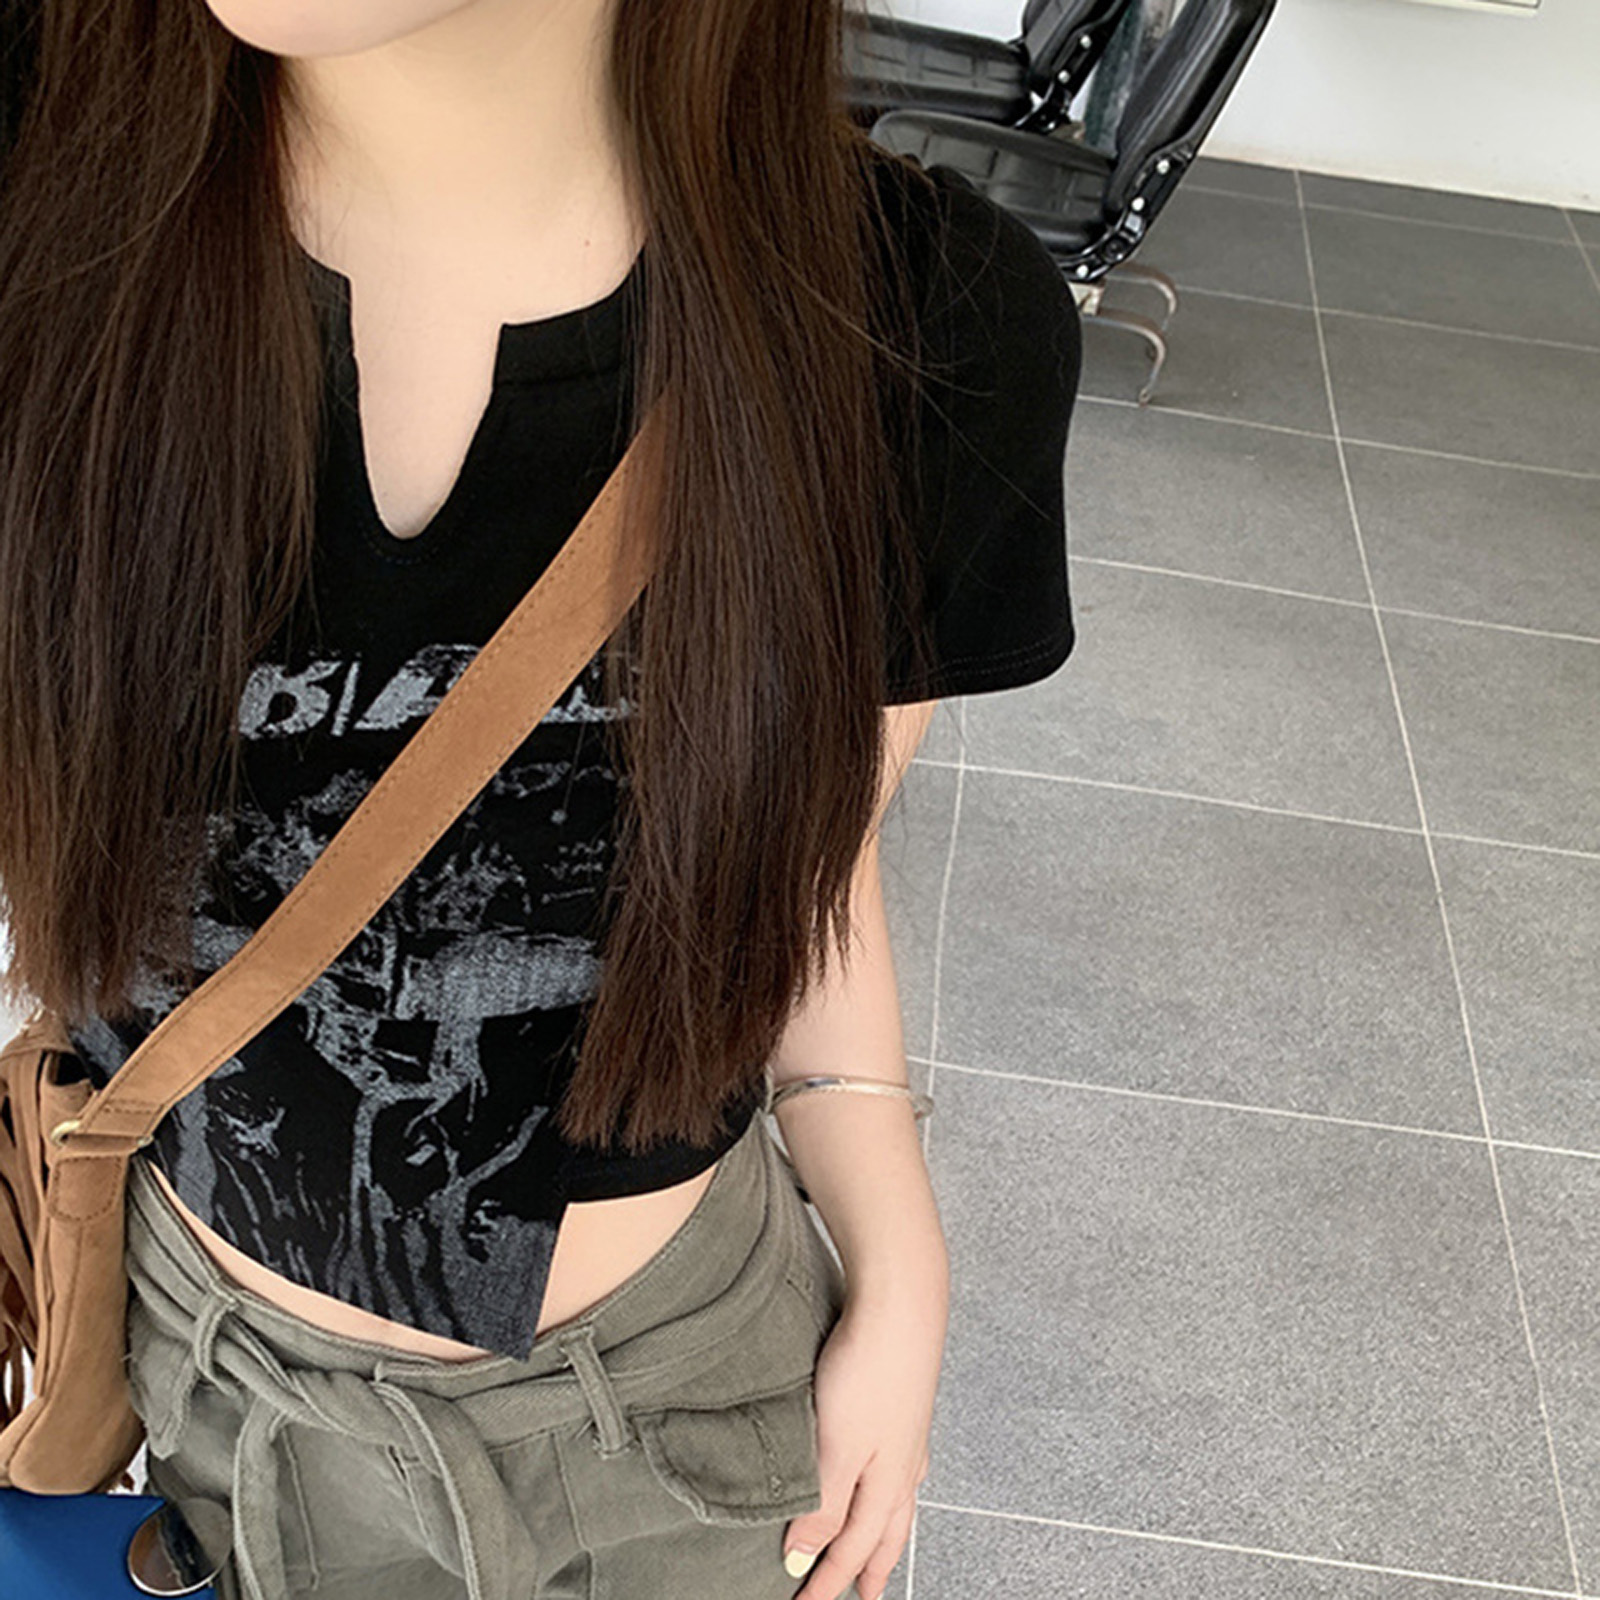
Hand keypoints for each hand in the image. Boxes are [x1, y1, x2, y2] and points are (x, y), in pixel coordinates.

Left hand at [783, 1274, 947, 1599]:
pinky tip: (895, 1473)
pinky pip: (903, 1466)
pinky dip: (896, 1489)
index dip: (828, 1581)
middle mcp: (903, 1465)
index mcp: (885, 1484)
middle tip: (864, 1597)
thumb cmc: (869, 1371)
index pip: (851, 1548)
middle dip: (870, 1568)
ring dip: (886, 1533)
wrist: (902, 1306)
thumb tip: (804, 1558)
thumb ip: (822, 1504)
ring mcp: (909, 1433)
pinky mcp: (907, 1403)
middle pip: (885, 1532)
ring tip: (881, 1549)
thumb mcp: (836, 1447)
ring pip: (898, 1501)